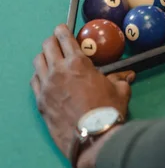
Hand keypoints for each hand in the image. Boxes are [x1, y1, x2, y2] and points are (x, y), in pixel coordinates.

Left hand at [31, 24, 134, 159]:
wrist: (93, 138)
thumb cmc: (108, 112)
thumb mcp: (119, 92)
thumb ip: (120, 80)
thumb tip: (128, 76)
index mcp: (78, 63)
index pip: (65, 37)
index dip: (63, 30)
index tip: (62, 28)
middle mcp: (59, 70)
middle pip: (47, 45)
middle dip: (52, 40)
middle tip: (57, 42)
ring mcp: (46, 86)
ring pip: (38, 61)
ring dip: (44, 57)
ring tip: (50, 59)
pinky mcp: (40, 101)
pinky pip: (34, 81)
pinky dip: (39, 76)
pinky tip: (45, 78)